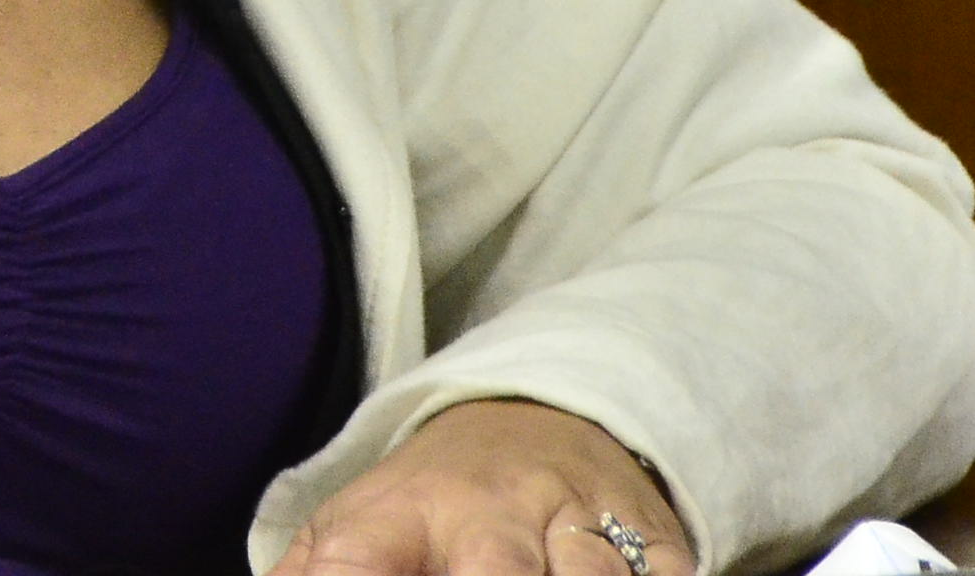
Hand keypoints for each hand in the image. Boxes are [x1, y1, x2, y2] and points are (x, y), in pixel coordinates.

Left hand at [268, 399, 697, 575]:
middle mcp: (493, 515)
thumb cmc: (434, 502)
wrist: (541, 415)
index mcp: (402, 516)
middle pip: (494, 569)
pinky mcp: (653, 536)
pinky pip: (667, 574)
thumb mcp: (357, 526)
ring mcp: (577, 521)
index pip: (353, 560)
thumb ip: (308, 570)